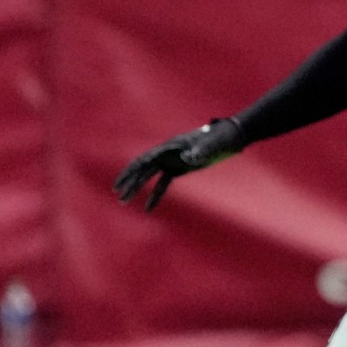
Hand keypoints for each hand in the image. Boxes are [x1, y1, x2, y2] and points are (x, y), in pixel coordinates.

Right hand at [113, 117, 244, 211]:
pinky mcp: (178, 168)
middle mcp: (167, 153)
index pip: (146, 159)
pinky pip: (162, 183)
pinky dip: (154, 196)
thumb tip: (189, 157)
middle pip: (143, 168)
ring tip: (123, 201)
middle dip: (129, 180)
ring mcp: (171, 161)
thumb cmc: (220, 138)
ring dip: (136, 188)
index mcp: (171, 146)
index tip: (121, 181)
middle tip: (117, 193)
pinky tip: (147, 209)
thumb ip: (201, 150)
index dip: (133, 170)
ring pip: (148, 176)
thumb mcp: (212, 144)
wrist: (229, 137)